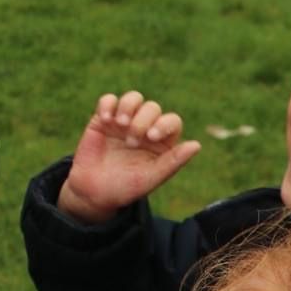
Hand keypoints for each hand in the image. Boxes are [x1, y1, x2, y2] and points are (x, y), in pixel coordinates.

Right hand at [57, 91, 200, 224]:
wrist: (93, 192)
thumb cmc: (126, 188)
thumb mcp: (150, 178)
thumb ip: (173, 162)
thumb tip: (197, 145)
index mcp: (161, 142)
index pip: (172, 121)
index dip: (164, 124)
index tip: (152, 137)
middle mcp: (145, 128)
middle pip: (152, 108)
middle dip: (143, 120)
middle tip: (132, 142)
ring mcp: (124, 122)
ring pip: (133, 98)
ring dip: (128, 107)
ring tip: (120, 124)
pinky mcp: (103, 119)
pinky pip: (108, 100)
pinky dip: (108, 105)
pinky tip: (106, 119)